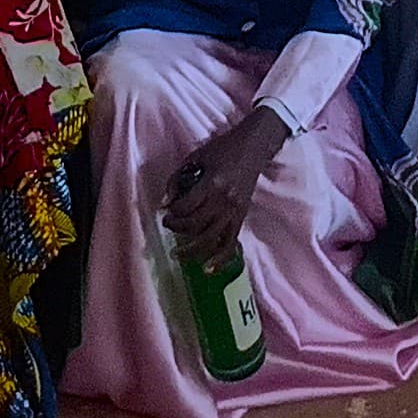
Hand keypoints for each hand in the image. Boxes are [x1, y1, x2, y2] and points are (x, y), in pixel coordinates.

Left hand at [163, 107, 289, 265]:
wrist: (253, 148)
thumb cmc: (222, 149)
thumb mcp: (195, 157)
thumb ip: (177, 180)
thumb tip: (165, 204)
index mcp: (212, 183)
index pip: (186, 208)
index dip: (172, 213)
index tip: (166, 211)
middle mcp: (224, 200)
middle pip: (196, 225)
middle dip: (177, 229)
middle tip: (168, 225)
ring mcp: (235, 211)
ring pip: (211, 240)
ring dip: (192, 251)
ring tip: (177, 255)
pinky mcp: (242, 217)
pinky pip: (230, 243)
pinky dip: (220, 259)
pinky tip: (208, 270)